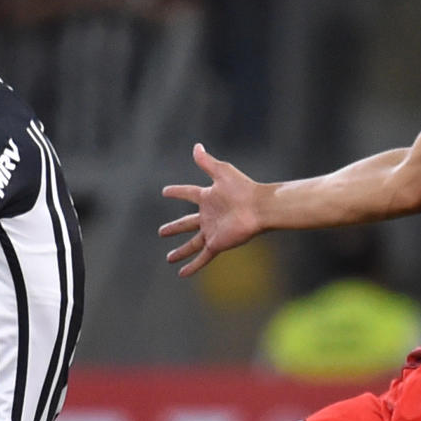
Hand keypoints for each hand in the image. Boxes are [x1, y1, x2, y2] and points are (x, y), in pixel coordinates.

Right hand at [160, 143, 266, 275]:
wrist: (259, 207)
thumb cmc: (243, 188)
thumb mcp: (222, 171)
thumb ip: (207, 162)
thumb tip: (196, 146)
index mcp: (208, 197)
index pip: (188, 193)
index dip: (177, 192)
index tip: (165, 192)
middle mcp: (208, 216)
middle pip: (187, 223)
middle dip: (174, 227)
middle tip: (161, 231)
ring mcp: (212, 231)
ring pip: (192, 243)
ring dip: (181, 251)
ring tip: (169, 258)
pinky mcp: (217, 243)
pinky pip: (202, 256)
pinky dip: (192, 266)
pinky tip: (182, 274)